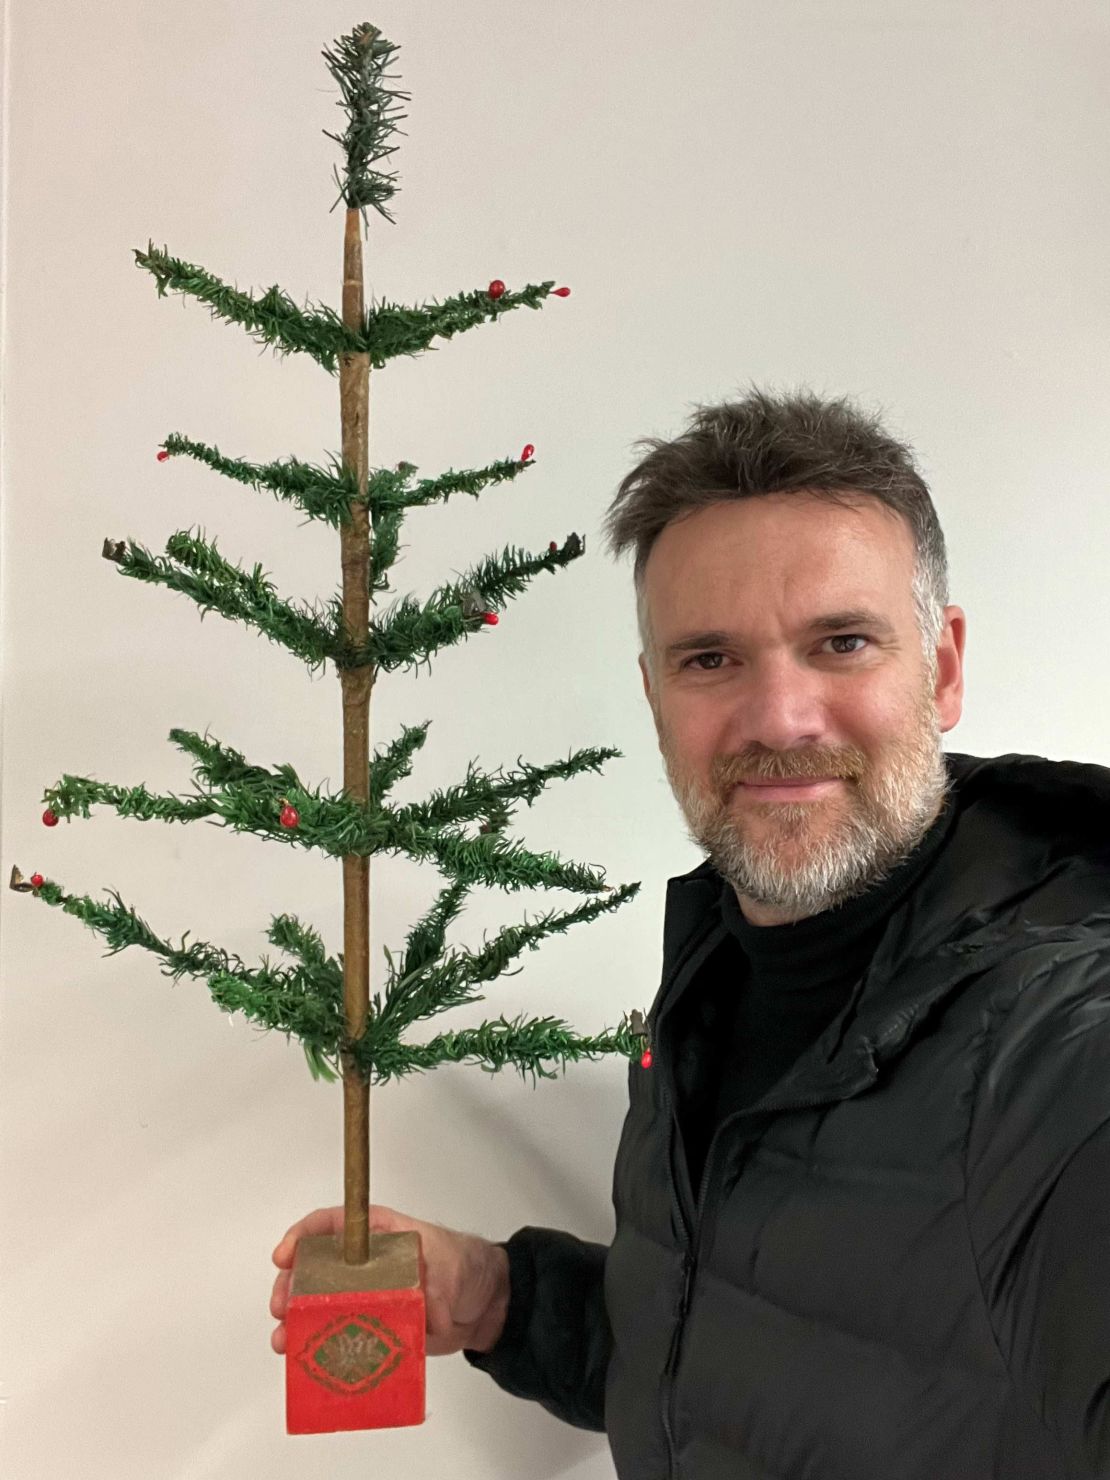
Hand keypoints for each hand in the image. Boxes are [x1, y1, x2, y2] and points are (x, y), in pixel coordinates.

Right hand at [270, 1204, 509, 1356]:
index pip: (332, 1225)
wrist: (485, 1305)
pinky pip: (337, 1332)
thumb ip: (432, 1281)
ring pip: (319, 1302)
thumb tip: (419, 1303)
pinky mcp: (371, 1326)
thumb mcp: (449, 1260)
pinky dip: (317, 1344)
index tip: (284, 1256)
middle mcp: (364, 1263)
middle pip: (315, 1267)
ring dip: (296, 1319)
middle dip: (291, 1284)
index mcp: (378, 1233)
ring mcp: (365, 1295)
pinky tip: (304, 1358)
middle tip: (281, 1307)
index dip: (303, 1236)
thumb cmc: (465, 1266)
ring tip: (284, 1340)